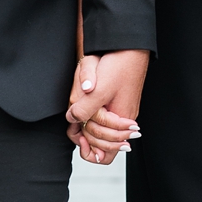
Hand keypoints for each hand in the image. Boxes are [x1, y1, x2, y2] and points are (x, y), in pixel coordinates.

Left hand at [66, 48, 148, 164]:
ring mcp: (120, 111)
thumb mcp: (97, 91)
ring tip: (77, 114)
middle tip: (75, 126)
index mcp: (120, 122)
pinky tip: (85, 105)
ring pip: (100, 131)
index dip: (90, 152)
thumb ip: (83, 110)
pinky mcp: (117, 101)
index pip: (107, 155)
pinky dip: (91, 115)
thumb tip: (72, 120)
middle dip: (86, 137)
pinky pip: (102, 118)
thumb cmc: (118, 66)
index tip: (80, 137)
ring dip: (88, 125)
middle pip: (102, 145)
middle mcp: (122, 121)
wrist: (129, 46)